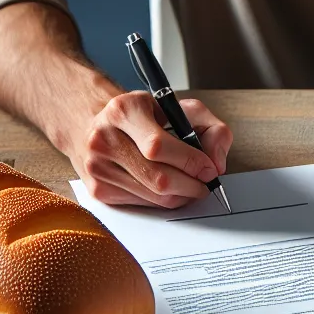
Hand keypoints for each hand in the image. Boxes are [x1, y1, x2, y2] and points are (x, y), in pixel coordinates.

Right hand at [69, 91, 232, 208]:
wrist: (97, 124)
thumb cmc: (143, 116)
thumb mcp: (179, 108)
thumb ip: (210, 128)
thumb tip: (217, 163)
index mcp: (124, 110)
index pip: (158, 146)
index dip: (190, 161)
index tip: (209, 168)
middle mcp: (104, 138)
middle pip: (158, 178)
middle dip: (191, 185)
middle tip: (205, 182)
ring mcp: (97, 167)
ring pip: (153, 196)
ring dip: (181, 195)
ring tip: (191, 184)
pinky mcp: (98, 190)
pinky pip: (143, 205)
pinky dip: (163, 200)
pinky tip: (169, 187)